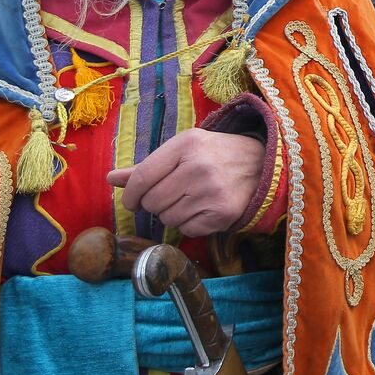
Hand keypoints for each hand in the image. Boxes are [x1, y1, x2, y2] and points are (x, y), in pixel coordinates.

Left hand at [106, 128, 263, 236]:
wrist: (263, 163)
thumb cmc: (215, 154)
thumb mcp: (184, 149)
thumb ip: (147, 166)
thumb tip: (111, 179)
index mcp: (186, 145)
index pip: (142, 178)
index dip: (131, 195)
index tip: (133, 202)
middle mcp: (198, 167)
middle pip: (152, 202)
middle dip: (156, 204)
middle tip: (172, 195)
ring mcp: (212, 192)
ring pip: (168, 219)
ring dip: (174, 213)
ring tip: (192, 199)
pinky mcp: (222, 213)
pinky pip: (187, 230)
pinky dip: (191, 223)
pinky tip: (204, 208)